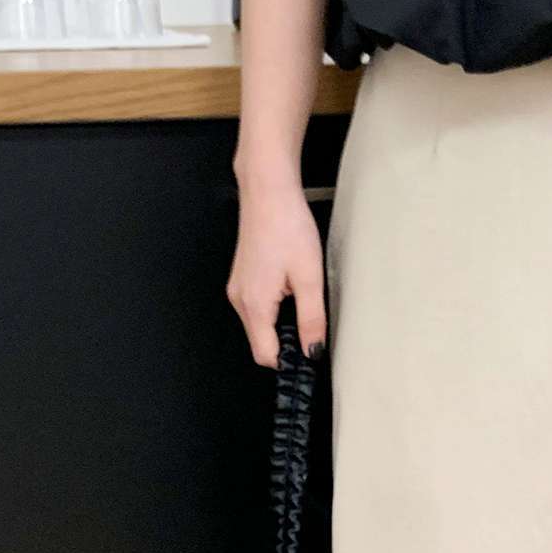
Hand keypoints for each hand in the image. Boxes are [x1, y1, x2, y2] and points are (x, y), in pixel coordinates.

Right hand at [226, 172, 326, 368]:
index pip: (266, 356)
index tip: (309, 356)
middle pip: (261, 343)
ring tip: (302, 301)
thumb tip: (313, 351)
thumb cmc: (286, 225)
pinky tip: (290, 289)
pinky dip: (274, 309)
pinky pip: (257, 308)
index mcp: (254, 304)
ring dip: (281, 324)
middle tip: (313, 329)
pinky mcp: (242, 279)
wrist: (268, 191)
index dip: (289, 361)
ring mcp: (238, 289)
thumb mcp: (309, 278)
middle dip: (287, 344)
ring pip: (260, 326)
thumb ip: (312, 320)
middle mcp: (240, 300)